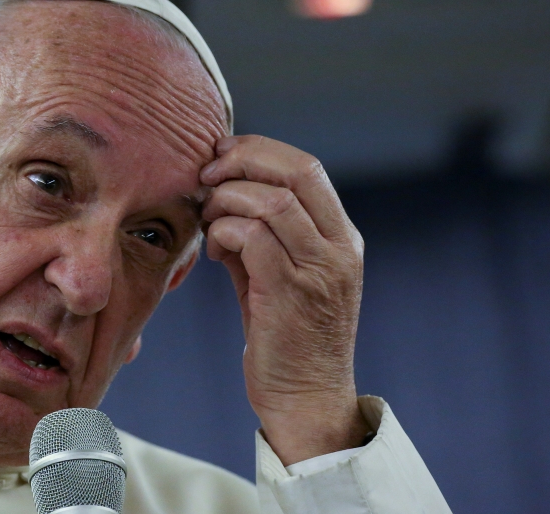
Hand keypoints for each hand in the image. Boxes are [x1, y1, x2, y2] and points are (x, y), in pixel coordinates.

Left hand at [199, 135, 369, 464]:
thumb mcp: (277, 274)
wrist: (306, 399)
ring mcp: (320, 270)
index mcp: (342, 237)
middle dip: (243, 160)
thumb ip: (259, 234)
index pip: (308, 167)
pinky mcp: (291, 292)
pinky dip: (224, 232)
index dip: (260, 150)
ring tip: (208, 219)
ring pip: (272, 201)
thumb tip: (218, 194)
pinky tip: (215, 250)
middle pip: (297, 171)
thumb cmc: (285, 336)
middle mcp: (339, 248)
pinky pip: (253, 237)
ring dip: (227, 199)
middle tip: (207, 173)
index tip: (222, 155)